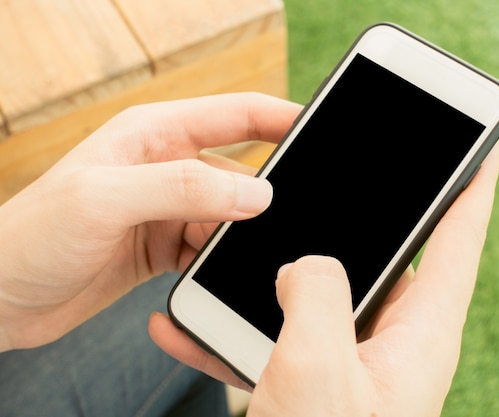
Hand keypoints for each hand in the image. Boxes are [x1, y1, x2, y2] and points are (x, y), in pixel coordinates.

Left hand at [0, 93, 301, 350]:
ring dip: (237, 237)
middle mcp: (166, 166)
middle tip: (285, 223)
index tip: (323, 132)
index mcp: (154, 134)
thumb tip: (256, 197)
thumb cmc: (32, 237)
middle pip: (239, 173)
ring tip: (234, 257)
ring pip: (229, 216)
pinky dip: (220, 260)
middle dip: (263, 198)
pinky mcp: (164, 244)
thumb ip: (183, 190)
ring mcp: (166, 207)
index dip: (282, 119)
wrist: (0, 298)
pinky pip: (211, 247)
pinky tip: (213, 273)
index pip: (235, 115)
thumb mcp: (105, 198)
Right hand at [150, 141, 498, 416]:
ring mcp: (349, 361)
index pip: (458, 237)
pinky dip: (234, 330)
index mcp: (419, 332)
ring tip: (233, 249)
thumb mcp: (321, 369)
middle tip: (331, 172)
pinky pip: (276, 337)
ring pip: (315, 294)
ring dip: (272, 276)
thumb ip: (317, 294)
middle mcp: (390, 341)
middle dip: (357, 213)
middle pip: (385, 255)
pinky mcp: (312, 381)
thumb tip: (303, 263)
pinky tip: (188, 324)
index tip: (481, 143)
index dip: (473, 184)